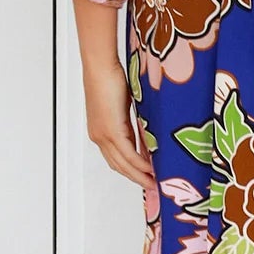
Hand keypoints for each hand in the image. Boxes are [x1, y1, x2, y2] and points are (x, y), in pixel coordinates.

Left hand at [82, 58, 154, 188]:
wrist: (100, 67)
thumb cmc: (109, 78)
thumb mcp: (123, 106)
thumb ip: (130, 122)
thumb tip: (144, 132)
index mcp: (99, 132)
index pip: (115, 159)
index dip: (130, 171)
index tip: (144, 177)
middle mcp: (99, 137)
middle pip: (119, 166)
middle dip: (136, 178)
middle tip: (152, 186)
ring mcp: (104, 135)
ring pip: (123, 164)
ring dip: (139, 175)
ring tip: (155, 182)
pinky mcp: (112, 130)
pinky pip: (128, 154)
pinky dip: (140, 164)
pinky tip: (151, 169)